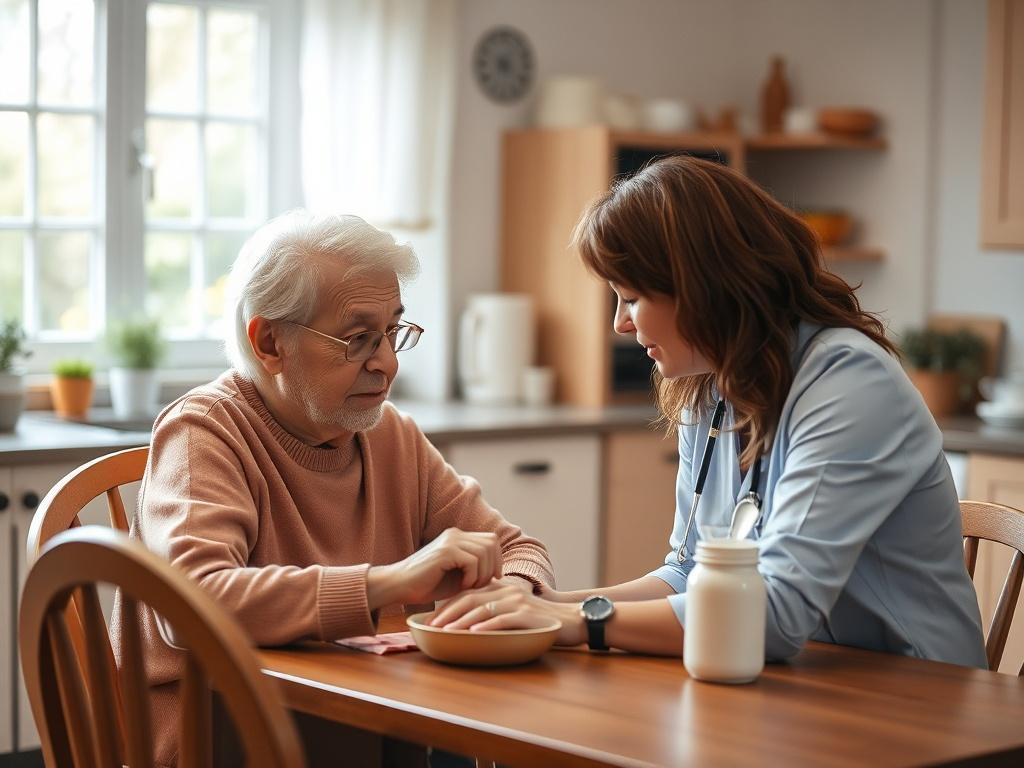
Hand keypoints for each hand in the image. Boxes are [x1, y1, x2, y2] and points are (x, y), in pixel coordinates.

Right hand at [367, 528, 501, 608]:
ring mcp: (450, 540)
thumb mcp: (457, 576)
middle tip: (481, 585)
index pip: (491, 540)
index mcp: (458, 537)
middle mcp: (455, 534)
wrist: (398, 586)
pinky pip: (473, 561)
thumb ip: (475, 570)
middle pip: (492, 542)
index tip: (490, 579)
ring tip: (471, 587)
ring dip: (482, 573)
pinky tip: (462, 586)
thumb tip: (498, 572)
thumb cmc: (426, 585)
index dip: (496, 560)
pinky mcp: (445, 551)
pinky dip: (473, 577)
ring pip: (485, 551)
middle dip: (493, 566)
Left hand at [429, 580, 586, 645]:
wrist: (575, 619)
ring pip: (482, 609)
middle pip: (470, 598)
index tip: (432, 619)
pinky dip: (486, 626)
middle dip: (448, 612)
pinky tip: (473, 634)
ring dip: (461, 621)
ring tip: (445, 631)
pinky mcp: (528, 614)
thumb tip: (474, 621)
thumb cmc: (544, 619)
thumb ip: (498, 610)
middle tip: (431, 626)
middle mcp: (507, 591)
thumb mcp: (517, 610)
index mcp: (502, 588)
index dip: (448, 605)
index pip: (468, 593)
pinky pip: (503, 620)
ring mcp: (517, 602)